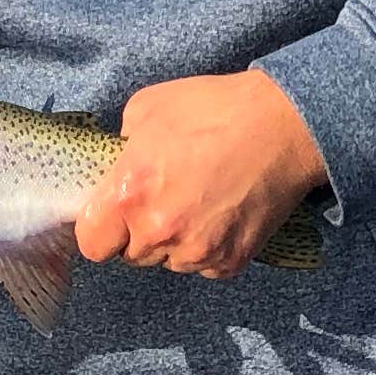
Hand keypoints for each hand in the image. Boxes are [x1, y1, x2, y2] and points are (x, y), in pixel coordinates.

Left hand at [75, 68, 328, 280]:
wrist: (283, 125)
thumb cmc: (214, 109)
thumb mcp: (146, 109)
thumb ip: (121, 148)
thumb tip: (120, 165)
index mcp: (130, 194)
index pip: (92, 245)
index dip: (100, 231)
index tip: (113, 216)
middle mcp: (159, 232)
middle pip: (131, 256)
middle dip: (139, 232)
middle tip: (165, 198)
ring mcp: (197, 252)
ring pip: (169, 262)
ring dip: (175, 241)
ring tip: (199, 202)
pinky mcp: (230, 262)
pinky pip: (204, 265)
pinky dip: (209, 246)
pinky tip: (222, 213)